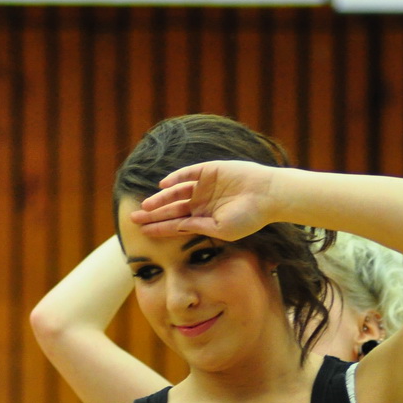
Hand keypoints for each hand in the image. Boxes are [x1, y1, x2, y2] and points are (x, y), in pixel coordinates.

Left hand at [131, 161, 279, 240]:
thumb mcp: (222, 229)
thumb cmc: (250, 217)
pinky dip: (176, 177)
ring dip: (161, 198)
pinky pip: (188, 173)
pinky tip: (164, 185)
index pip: (176, 224)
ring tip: (146, 206)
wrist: (268, 196)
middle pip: (171, 208)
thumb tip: (177, 227)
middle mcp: (201, 202)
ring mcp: (205, 185)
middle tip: (133, 219)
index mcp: (204, 218)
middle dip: (153, 214)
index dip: (159, 228)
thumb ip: (198, 227)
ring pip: (176, 192)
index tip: (143, 232)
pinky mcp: (210, 170)